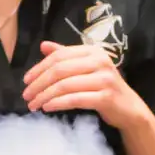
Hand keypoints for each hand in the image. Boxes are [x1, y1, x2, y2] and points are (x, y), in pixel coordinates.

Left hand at [22, 42, 150, 125]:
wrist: (129, 108)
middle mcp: (99, 61)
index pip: (59, 56)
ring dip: (45, 96)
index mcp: (92, 51)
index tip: (26, 80)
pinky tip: (47, 108)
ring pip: (65, 85)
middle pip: (60, 70)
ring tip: (33, 105)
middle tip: (26, 95)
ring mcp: (104, 79)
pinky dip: (58, 103)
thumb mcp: (85, 68)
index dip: (39, 67)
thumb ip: (65, 56)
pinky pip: (75, 99)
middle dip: (39, 83)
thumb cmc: (104, 88)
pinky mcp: (106, 97)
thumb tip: (43, 45)